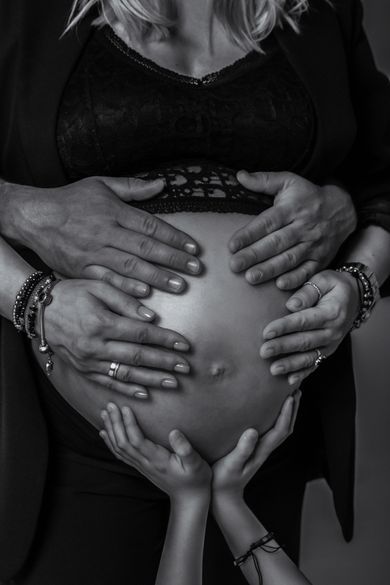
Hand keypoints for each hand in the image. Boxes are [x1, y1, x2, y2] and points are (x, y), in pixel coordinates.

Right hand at [3, 176, 200, 295]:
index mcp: (113, 211)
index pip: (151, 225)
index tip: (193, 248)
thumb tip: (161, 184)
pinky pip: (106, 281)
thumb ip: (133, 187)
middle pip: (145, 248)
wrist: (34, 217)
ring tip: (179, 286)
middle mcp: (105, 232)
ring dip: (156, 277)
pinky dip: (125, 288)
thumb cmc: (71, 200)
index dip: (174, 237)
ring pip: (129, 267)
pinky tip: (145, 295)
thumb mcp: (101, 184)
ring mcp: (93, 253)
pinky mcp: (82, 269)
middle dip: (173, 259)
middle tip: (195, 269)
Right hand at [43, 279, 190, 397]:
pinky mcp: (82, 369)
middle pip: (137, 357)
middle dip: (164, 363)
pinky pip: (107, 383)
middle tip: (186, 367)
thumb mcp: (97, 286)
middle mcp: (94, 346)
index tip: (185, 344)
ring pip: (125, 374)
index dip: (165, 340)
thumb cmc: (71, 293)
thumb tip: (151, 318)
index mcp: (101, 323)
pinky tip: (145, 393)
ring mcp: (88, 361)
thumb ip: (125, 301)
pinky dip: (127, 390)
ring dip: (151, 380)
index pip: (141, 334)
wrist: (38, 310)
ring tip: (173, 382)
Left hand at [100, 403, 211, 501]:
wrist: (189, 499)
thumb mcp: (196, 464)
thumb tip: (174, 432)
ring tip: (104, 413)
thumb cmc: (195, 479)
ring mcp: (141, 466)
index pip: (137, 440)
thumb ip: (185, 449)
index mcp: (157, 460)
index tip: (126, 407)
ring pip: (119, 448)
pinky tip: (105, 432)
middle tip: (110, 405)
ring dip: (111, 430)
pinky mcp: (141, 466)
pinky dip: (111, 442)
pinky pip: (121, 454)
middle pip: (123, 442)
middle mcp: (145, 463)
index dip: (129, 424)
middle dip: (115, 423)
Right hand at [212, 392, 300, 500]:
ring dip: (287, 412)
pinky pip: (270, 430)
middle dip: (293, 408)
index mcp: (262, 450)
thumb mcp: (232, 465)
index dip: (287, 412)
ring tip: (287, 395)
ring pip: (280, 428)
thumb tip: (253, 431)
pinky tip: (268, 410)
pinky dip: (275, 417)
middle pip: (286, 427)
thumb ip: (243, 449)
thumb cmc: (224, 481)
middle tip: (295, 388)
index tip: (290, 395)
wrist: (223, 497)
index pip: (281, 429)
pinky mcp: (254, 449)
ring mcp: (260, 449)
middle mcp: (265, 449)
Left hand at [229, 171, 356, 289]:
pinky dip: (295, 279)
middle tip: (235, 265)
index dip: (249, 234)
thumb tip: (240, 175)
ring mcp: (313, 245)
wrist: (343, 209)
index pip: (268, 223)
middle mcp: (303, 227)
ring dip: (270, 270)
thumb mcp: (289, 182)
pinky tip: (280, 286)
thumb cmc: (308, 196)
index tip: (232, 245)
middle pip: (276, 243)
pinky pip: (308, 271)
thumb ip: (264, 180)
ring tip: (250, 277)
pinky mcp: (321, 259)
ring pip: (290, 259)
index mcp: (292, 209)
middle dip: (254, 255)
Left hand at [260, 270, 359, 384]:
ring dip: (290, 364)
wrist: (354, 298)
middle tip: (263, 351)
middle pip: (304, 341)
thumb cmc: (334, 286)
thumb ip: (308, 291)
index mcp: (331, 312)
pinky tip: (289, 380)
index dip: (284, 327)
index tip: (266, 332)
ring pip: (309, 357)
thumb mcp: (324, 279)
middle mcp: (333, 331)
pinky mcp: (328, 351)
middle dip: (283, 347)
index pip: (304, 321)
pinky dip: (303, 373)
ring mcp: (331, 344)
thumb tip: (291, 305)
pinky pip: (315, 364)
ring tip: (273, 369)